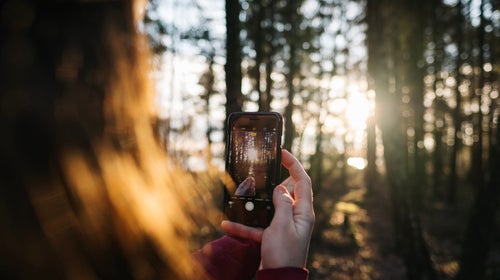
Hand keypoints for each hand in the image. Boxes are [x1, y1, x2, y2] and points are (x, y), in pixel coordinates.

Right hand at [221, 149, 314, 268]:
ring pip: (269, 207)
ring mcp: (283, 226)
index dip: (294, 165)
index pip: (302, 182)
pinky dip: (244, 226)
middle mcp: (295, 217)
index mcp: (303, 212)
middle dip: (273, 181)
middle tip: (262, 170)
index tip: (283, 153)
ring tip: (244, 193)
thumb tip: (281, 189)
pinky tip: (227, 224)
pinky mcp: (272, 236)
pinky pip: (257, 227)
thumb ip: (283, 204)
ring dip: (255, 204)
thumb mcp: (282, 225)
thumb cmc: (284, 254)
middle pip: (287, 192)